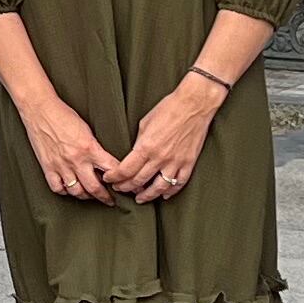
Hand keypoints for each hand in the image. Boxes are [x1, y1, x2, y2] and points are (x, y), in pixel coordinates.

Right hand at [27, 99, 124, 201]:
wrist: (40, 109)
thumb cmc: (63, 114)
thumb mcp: (87, 129)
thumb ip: (95, 147)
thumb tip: (104, 161)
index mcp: (89, 148)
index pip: (112, 170)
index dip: (121, 179)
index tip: (125, 184)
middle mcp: (76, 160)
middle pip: (95, 188)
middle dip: (106, 197)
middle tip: (111, 200)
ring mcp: (61, 165)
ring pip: (77, 191)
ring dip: (86, 196)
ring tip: (91, 194)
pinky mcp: (48, 167)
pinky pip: (58, 188)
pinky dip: (65, 191)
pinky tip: (70, 189)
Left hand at [113, 78, 222, 203]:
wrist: (194, 104)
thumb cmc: (168, 109)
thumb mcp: (145, 123)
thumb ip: (139, 142)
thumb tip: (134, 154)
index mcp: (146, 147)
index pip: (125, 170)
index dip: (114, 177)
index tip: (109, 178)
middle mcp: (160, 158)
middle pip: (138, 181)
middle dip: (126, 187)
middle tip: (119, 189)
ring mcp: (175, 162)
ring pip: (158, 187)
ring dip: (146, 195)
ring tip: (139, 198)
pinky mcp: (188, 163)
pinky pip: (179, 183)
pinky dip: (170, 191)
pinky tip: (163, 195)